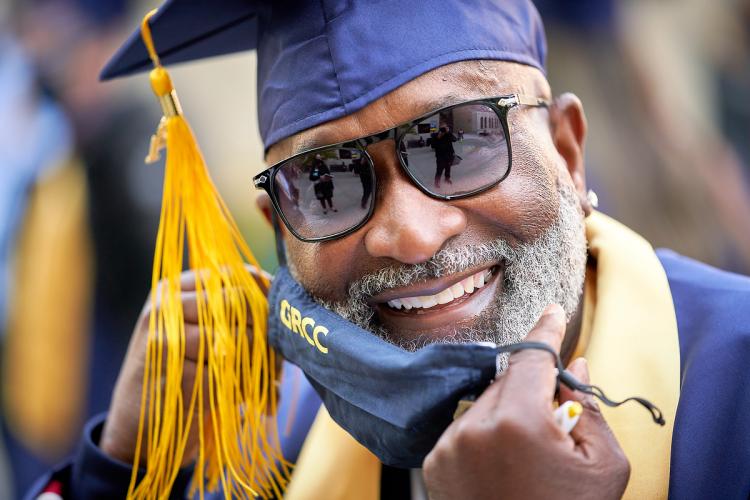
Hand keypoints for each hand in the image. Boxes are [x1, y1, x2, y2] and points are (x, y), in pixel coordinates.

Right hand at [99, 266, 271, 465]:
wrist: (135, 430)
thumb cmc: (178, 378)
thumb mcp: (198, 338)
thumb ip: (231, 316)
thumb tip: (282, 303)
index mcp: (172, 290)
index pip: (233, 274)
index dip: (264, 295)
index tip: (279, 320)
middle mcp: (165, 306)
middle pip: (239, 301)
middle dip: (266, 331)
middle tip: (277, 361)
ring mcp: (166, 335)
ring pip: (239, 337)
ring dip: (261, 364)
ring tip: (266, 385)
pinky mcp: (174, 370)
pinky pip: (231, 371)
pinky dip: (249, 389)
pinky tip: (253, 404)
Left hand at [423, 304, 629, 499]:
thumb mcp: (602, 466)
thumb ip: (588, 408)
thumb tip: (575, 367)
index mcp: (518, 422)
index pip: (533, 357)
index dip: (547, 331)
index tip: (554, 311)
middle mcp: (474, 427)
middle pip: (508, 380)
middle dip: (533, 387)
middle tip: (555, 418)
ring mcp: (449, 445)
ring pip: (485, 403)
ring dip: (508, 412)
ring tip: (528, 455)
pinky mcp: (435, 463)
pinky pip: (465, 428)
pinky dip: (485, 433)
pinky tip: (503, 465)